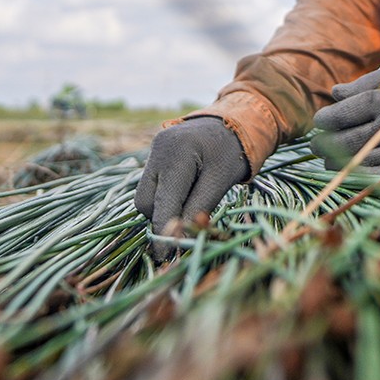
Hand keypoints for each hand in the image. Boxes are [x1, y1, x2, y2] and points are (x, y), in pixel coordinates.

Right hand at [134, 117, 248, 261]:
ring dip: (162, 207)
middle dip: (161, 218)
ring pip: (144, 195)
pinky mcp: (154, 152)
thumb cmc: (233, 153)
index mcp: (178, 154)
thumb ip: (198, 208)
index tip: (164, 257)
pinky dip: (164, 195)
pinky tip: (184, 192)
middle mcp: (159, 149)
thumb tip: (177, 239)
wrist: (234, 122)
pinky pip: (151, 183)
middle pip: (145, 201)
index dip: (162, 232)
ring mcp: (154, 149)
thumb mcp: (221, 182)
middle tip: (185, 226)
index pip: (162, 203)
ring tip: (189, 203)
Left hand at [313, 67, 379, 173]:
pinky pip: (379, 176)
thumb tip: (334, 94)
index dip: (323, 120)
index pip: (339, 115)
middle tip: (317, 144)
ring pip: (357, 163)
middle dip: (323, 145)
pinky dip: (360, 176)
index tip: (321, 121)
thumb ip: (362, 84)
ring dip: (337, 164)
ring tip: (330, 160)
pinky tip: (351, 172)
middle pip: (343, 142)